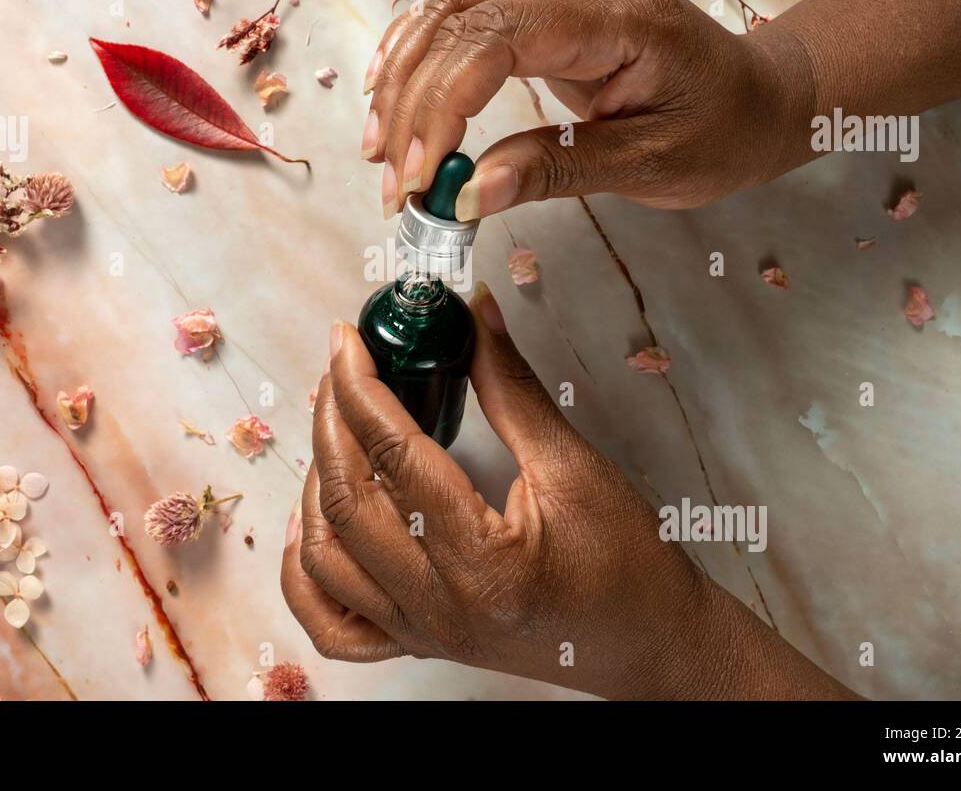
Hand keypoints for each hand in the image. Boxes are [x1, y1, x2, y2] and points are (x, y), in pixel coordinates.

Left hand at [281, 284, 855, 698]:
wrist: (654, 643)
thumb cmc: (631, 565)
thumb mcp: (575, 467)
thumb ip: (512, 390)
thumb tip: (473, 317)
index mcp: (485, 562)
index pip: (395, 457)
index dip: (362, 387)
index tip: (349, 341)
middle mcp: (440, 606)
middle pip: (347, 502)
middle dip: (332, 421)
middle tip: (340, 369)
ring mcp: (423, 633)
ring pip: (325, 560)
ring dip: (315, 486)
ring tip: (335, 430)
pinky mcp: (421, 643)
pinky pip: (333, 623)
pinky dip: (306, 573)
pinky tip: (312, 526)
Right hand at [360, 0, 814, 217]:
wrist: (761, 101)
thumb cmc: (725, 132)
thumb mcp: (651, 165)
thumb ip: (558, 170)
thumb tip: (469, 194)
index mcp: (615, 23)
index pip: (498, 39)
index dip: (444, 103)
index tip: (422, 174)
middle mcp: (578, 0)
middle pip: (461, 24)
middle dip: (414, 104)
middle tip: (396, 185)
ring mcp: (560, 8)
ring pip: (453, 16)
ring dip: (406, 80)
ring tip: (381, 151)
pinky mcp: (547, 28)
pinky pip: (468, 26)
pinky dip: (423, 61)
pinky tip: (395, 99)